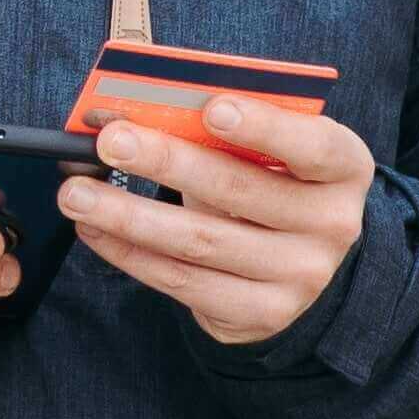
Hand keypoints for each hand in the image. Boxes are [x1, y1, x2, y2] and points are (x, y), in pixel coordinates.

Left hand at [65, 89, 373, 345]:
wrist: (304, 263)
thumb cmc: (270, 181)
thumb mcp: (266, 149)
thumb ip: (217, 124)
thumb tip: (131, 106)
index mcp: (343, 168)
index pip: (313, 145)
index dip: (264, 127)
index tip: (212, 108)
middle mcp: (333, 225)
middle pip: (239, 191)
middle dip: (166, 163)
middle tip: (110, 142)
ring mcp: (301, 276)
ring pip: (200, 242)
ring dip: (128, 215)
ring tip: (75, 193)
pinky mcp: (262, 312)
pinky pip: (183, 282)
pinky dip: (130, 253)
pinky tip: (93, 229)